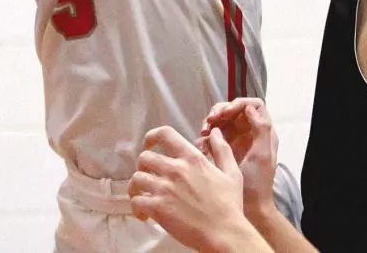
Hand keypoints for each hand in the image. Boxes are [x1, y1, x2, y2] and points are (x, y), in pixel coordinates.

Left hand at [128, 125, 251, 252]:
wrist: (224, 234)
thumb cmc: (229, 205)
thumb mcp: (231, 173)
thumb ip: (222, 150)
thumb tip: (215, 132)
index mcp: (191, 158)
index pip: (165, 134)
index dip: (151, 136)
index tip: (149, 144)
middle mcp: (174, 169)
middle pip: (145, 157)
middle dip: (143, 166)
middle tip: (148, 176)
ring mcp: (164, 188)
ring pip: (136, 178)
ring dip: (136, 187)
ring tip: (141, 195)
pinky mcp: (158, 208)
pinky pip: (136, 201)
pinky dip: (136, 207)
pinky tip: (143, 215)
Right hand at [200, 97, 277, 218]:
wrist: (250, 208)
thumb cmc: (258, 182)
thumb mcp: (262, 155)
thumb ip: (261, 129)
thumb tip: (250, 108)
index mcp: (263, 131)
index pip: (253, 105)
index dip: (239, 104)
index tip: (226, 113)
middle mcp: (250, 132)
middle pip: (235, 110)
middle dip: (220, 111)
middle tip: (209, 121)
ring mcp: (237, 140)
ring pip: (223, 120)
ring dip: (211, 122)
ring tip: (203, 132)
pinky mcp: (225, 149)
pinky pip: (214, 135)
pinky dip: (207, 137)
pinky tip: (201, 144)